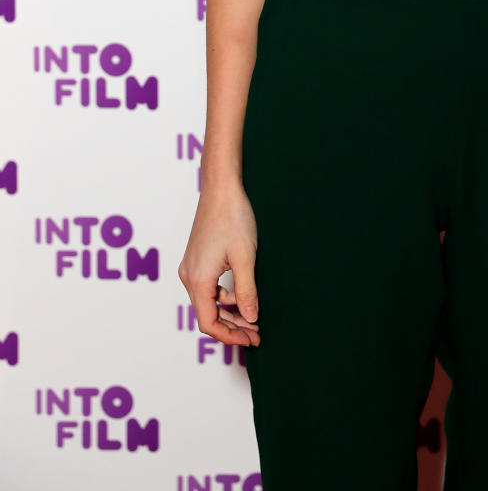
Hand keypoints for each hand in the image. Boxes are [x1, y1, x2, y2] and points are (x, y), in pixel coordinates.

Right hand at [178, 182, 260, 346]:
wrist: (221, 189)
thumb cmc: (233, 219)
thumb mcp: (245, 258)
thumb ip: (247, 291)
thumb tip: (250, 319)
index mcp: (198, 280)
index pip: (209, 323)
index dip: (230, 336)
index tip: (252, 339)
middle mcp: (189, 277)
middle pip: (208, 314)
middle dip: (233, 327)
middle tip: (257, 333)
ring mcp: (191, 268)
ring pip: (208, 302)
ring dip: (230, 312)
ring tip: (253, 317)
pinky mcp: (196, 259)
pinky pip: (208, 287)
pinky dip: (224, 297)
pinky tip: (242, 295)